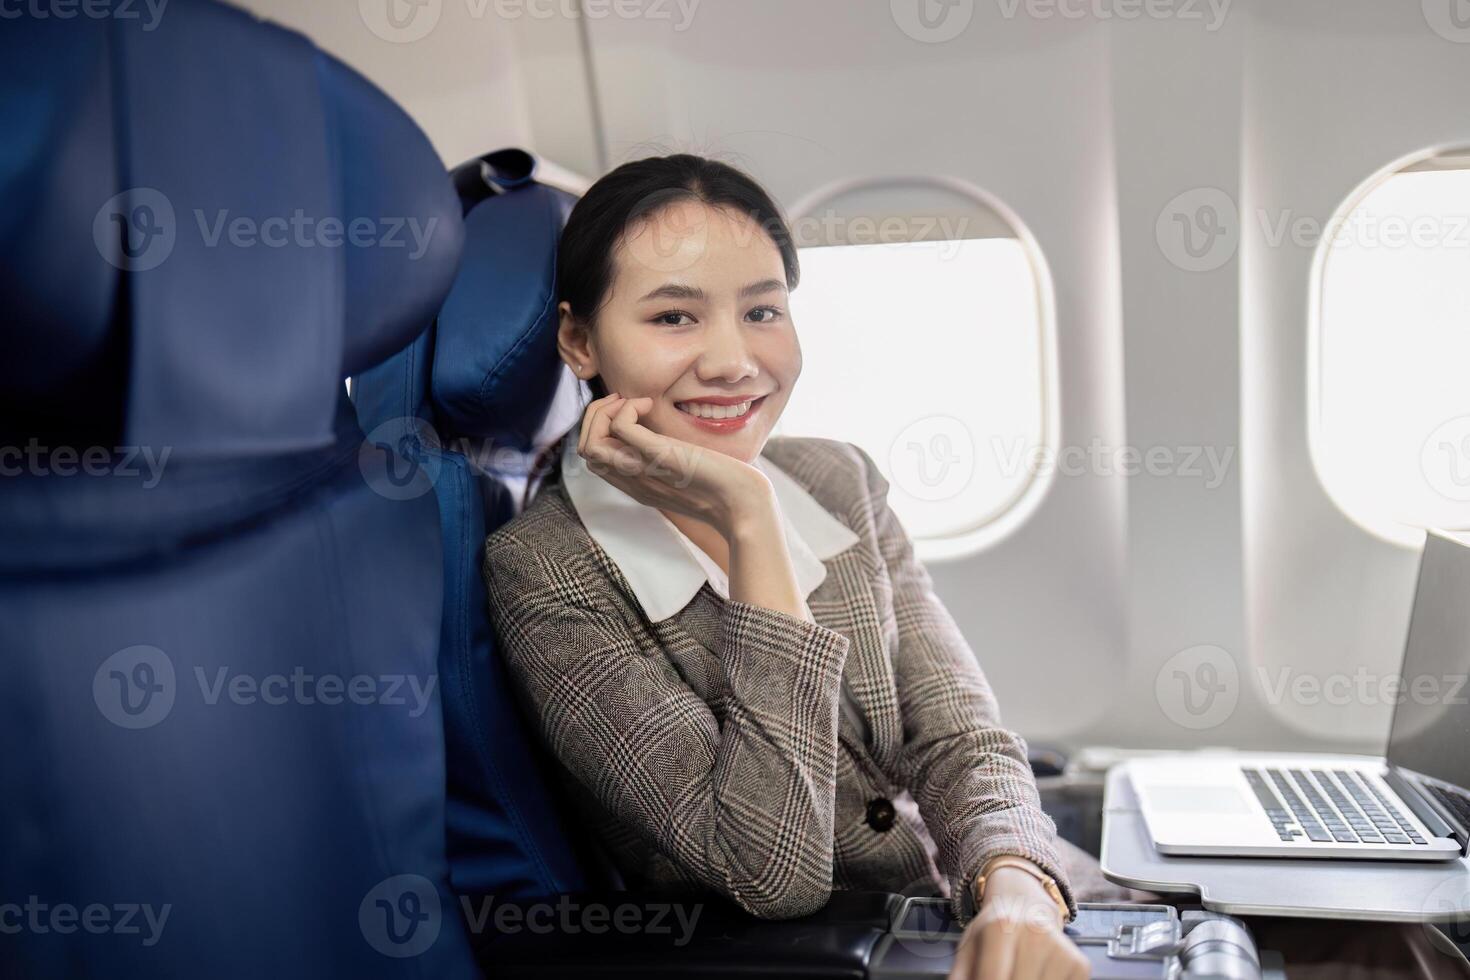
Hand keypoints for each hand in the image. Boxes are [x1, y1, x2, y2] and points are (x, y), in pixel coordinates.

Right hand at [575, 392, 772, 538]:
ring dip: (603, 412)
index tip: (627, 411)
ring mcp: (643, 470)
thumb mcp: (686, 473)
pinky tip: (649, 404)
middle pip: (585, 450)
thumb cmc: (725, 488)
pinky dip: (627, 408)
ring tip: (631, 403)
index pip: (593, 458)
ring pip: (590, 444)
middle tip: (623, 402)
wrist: (745, 507)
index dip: (600, 428)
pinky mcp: (660, 457)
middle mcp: (633, 481)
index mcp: (637, 485)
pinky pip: (620, 428)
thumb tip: (663, 436)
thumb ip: (667, 460)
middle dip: (595, 416)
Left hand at [949, 867, 1087, 979]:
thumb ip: (960, 975)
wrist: (1026, 901)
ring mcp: (1059, 948)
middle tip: (1002, 976)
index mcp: (999, 927)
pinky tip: (1037, 975)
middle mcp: (1033, 933)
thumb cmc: (993, 929)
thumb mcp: (969, 945)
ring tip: (1017, 973)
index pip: (991, 979)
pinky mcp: (1079, 963)